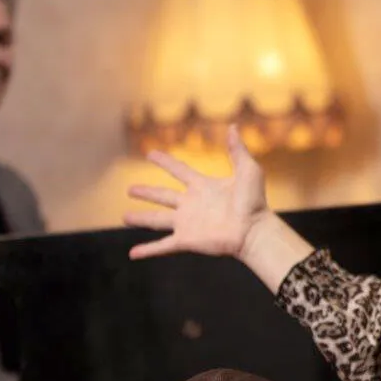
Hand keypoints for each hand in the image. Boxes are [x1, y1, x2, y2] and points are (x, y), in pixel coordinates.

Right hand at [125, 125, 269, 259]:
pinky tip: (132, 254)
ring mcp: (187, 223)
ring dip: (140, 219)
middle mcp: (191, 204)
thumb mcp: (248, 170)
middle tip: (129, 189)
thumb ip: (237, 150)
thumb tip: (234, 126)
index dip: (165, 161)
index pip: (179, 170)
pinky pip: (163, 246)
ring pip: (157, 220)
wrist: (255, 230)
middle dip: (146, 192)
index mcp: (203, 186)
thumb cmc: (255, 201)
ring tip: (124, 217)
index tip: (151, 154)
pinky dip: (147, 250)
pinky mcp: (187, 240)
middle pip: (162, 195)